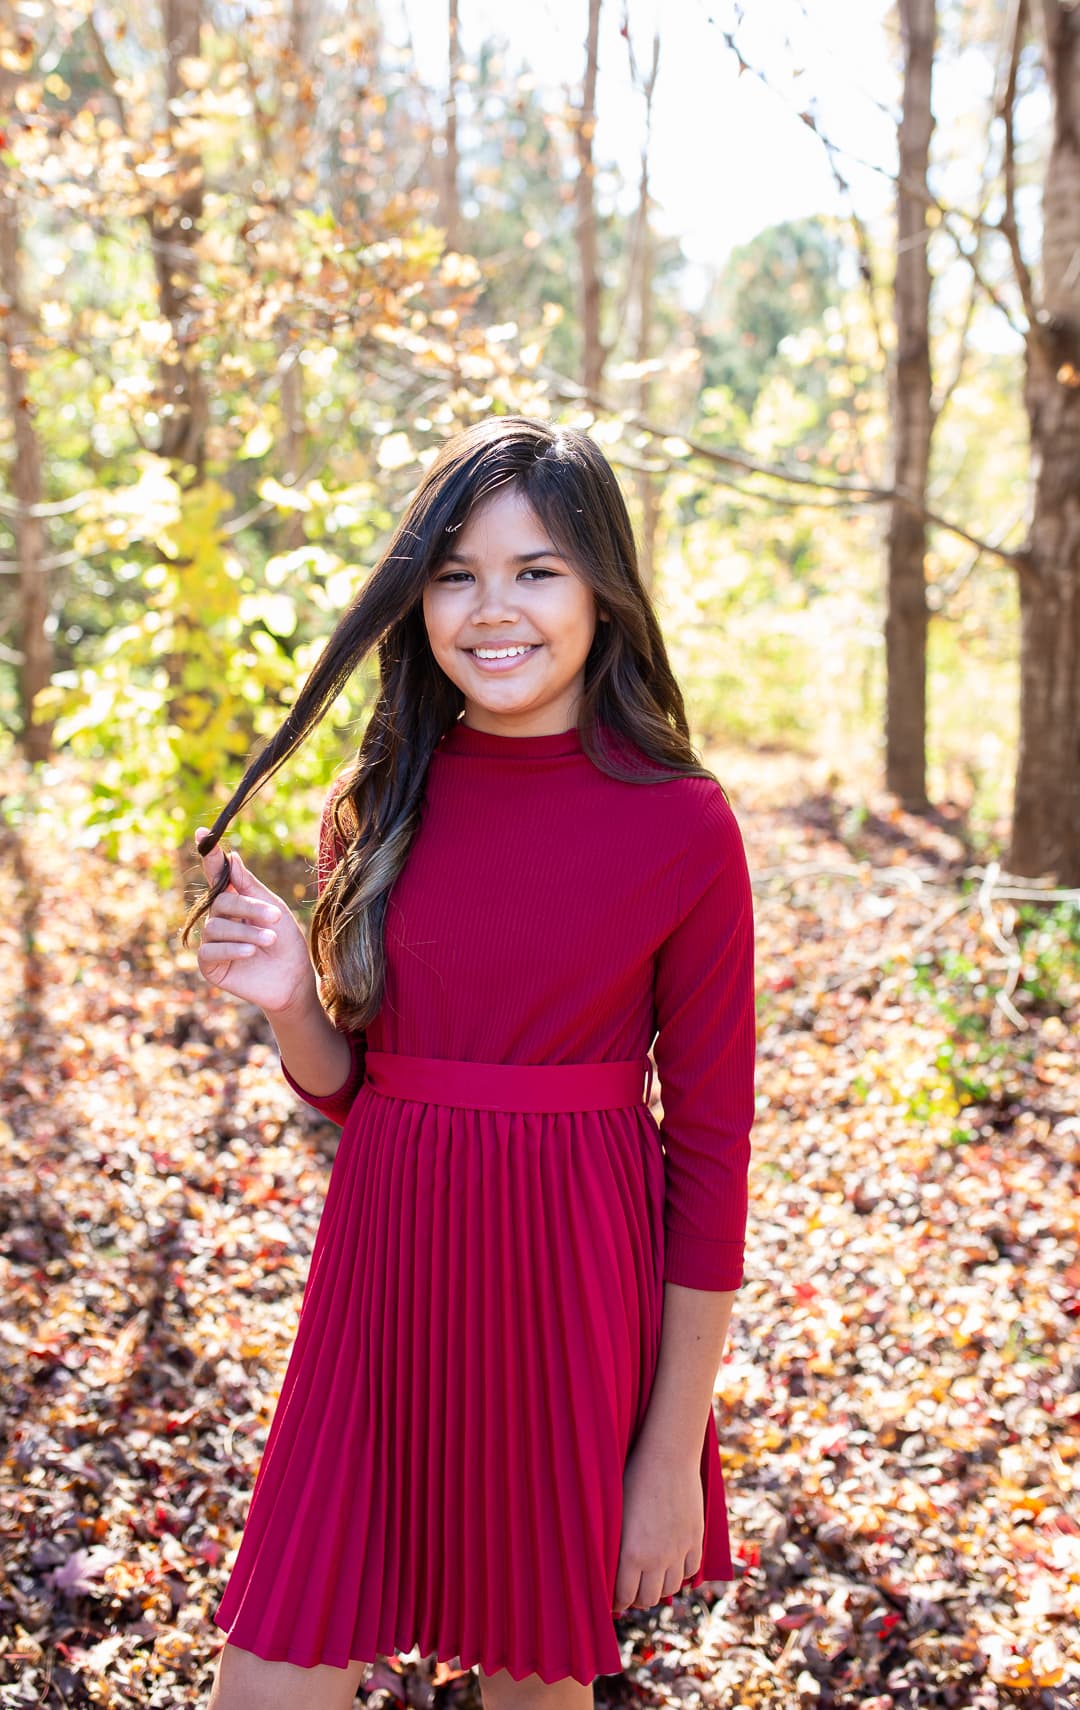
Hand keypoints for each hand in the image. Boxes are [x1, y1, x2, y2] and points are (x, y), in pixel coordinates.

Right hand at [192, 828, 315, 1016]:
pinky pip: (210, 950)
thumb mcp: (273, 908)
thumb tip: (231, 857)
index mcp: (234, 903)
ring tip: (270, 939)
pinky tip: (251, 951)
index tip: (202, 833)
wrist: (294, 982)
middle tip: (276, 917)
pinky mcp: (210, 965)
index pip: (217, 876)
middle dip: (248, 907)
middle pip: (220, 901)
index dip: (209, 856)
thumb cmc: (287, 944)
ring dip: (247, 931)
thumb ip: (249, 886)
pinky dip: (232, 948)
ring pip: (217, 927)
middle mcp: (219, 920)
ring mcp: (212, 942)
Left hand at [612, 1434, 702, 1612]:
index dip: (616, 1602)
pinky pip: (690, 1570)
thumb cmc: (631, 1477)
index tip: (611, 1600)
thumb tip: (602, 1567)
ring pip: (670, 1589)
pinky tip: (671, 1564)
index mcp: (631, 1553)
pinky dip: (680, 1573)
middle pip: (648, 1599)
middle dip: (636, 1599)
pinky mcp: (696, 1539)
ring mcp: (679, 1550)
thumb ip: (611, 1545)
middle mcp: (657, 1558)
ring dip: (658, 1588)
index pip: (623, 1596)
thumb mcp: (613, 1512)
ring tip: (649, 1579)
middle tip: (629, 1591)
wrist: (668, 1456)